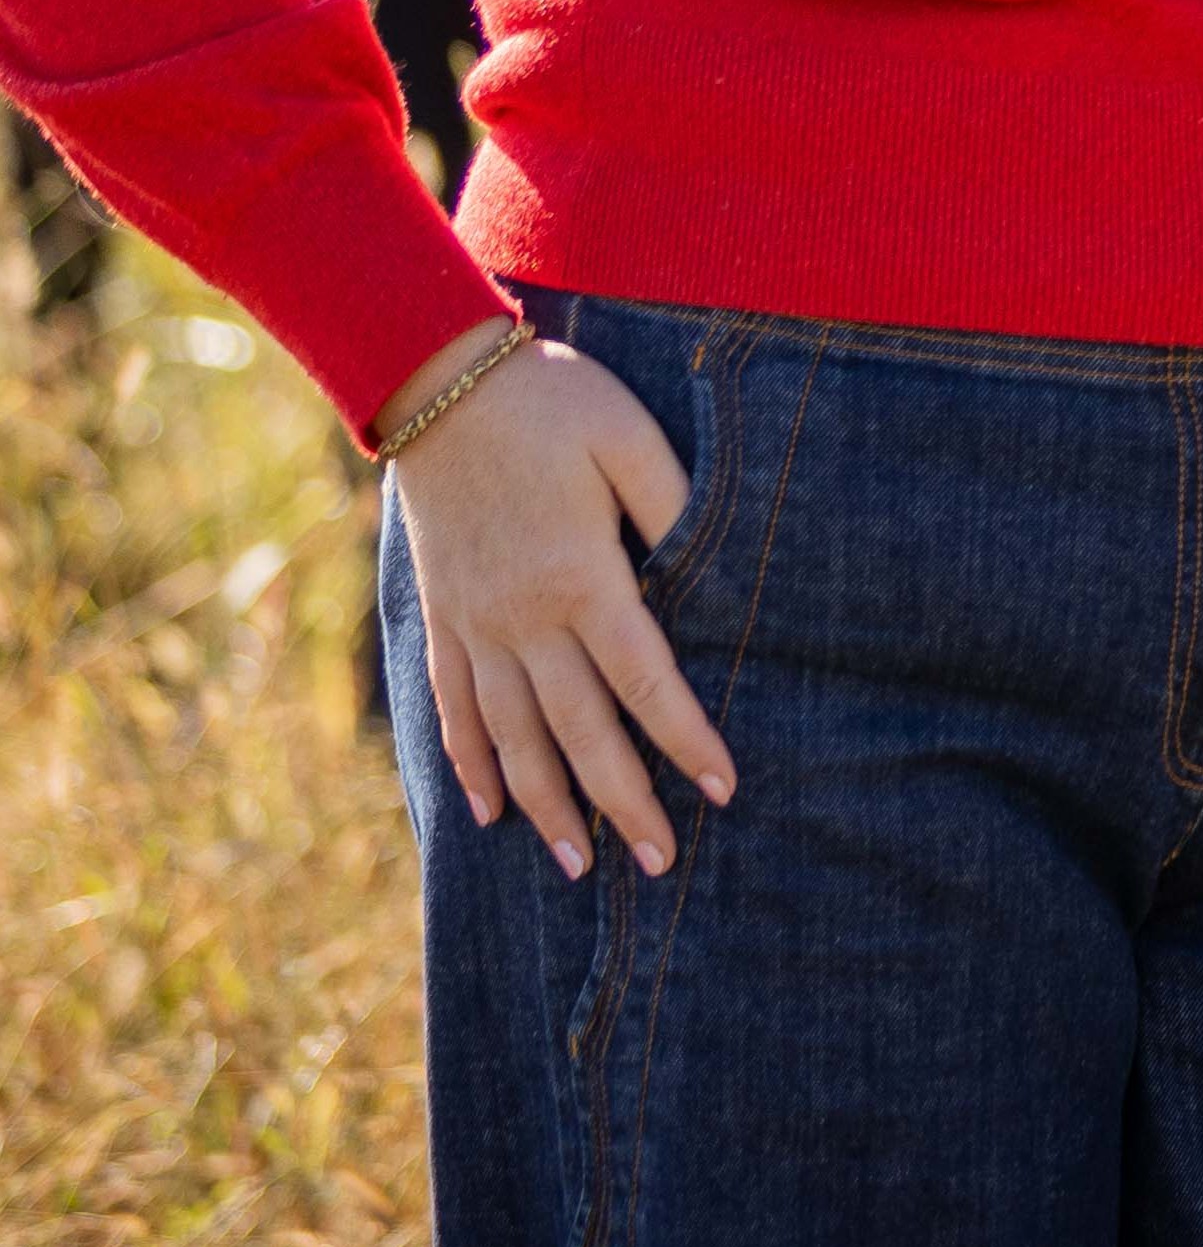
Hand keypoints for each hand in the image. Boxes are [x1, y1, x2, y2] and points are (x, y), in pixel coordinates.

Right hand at [379, 328, 736, 878]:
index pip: (645, 683)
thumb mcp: (630, 439)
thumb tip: (712, 568)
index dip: (685, 741)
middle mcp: (524, 619)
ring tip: (578, 864)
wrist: (437, 381)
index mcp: (582, 578)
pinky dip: (471, 765)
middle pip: (580, 732)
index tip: (721, 791)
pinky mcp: (442, 616)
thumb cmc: (552, 402)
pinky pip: (455, 707)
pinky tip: (489, 811)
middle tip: (658, 865)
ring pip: (513, 738)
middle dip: (623, 803)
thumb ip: (672, 509)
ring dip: (547, 806)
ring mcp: (476, 624)